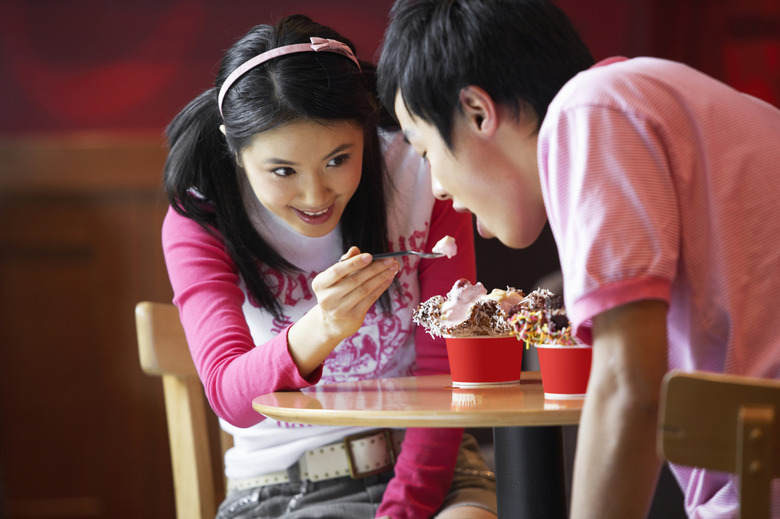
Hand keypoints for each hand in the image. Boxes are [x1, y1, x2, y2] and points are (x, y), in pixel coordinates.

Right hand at [287, 247, 397, 375]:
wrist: (331, 323)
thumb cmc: (335, 292)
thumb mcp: (335, 278)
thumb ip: (344, 263)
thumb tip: (355, 249)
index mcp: (320, 284)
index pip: (337, 271)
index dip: (354, 263)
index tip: (370, 256)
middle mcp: (327, 298)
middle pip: (355, 280)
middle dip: (375, 268)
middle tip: (390, 259)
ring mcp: (340, 309)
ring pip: (365, 289)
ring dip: (381, 277)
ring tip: (393, 267)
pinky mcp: (353, 317)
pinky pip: (370, 299)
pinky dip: (381, 287)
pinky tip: (389, 278)